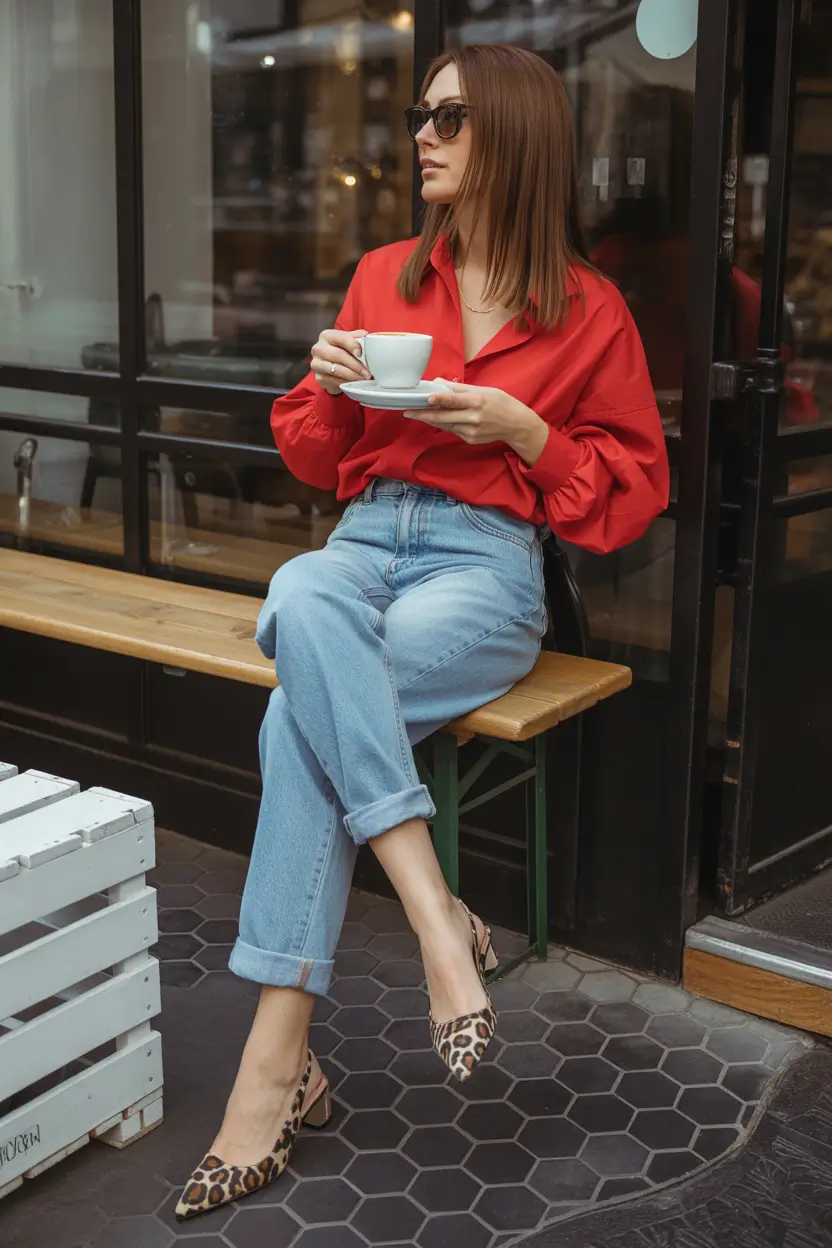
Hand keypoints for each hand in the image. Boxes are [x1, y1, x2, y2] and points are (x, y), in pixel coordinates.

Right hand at [311, 329, 370, 394]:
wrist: (331, 369)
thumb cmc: (342, 352)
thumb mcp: (349, 342)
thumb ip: (357, 338)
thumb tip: (366, 337)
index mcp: (327, 336)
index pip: (341, 338)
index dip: (353, 345)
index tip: (361, 354)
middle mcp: (319, 348)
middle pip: (339, 355)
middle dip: (355, 365)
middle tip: (367, 372)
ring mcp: (316, 364)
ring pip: (336, 370)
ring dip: (353, 375)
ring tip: (364, 378)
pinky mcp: (319, 378)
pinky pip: (334, 381)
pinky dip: (347, 382)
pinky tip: (355, 383)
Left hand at [414, 382, 549, 465]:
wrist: (517, 425)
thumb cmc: (501, 403)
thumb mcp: (484, 390)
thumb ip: (459, 388)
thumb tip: (438, 383)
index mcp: (478, 402)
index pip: (455, 400)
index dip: (440, 399)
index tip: (426, 398)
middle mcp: (474, 418)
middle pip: (444, 417)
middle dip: (424, 414)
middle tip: (407, 411)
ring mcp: (472, 431)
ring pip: (446, 424)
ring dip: (430, 419)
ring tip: (415, 413)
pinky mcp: (470, 439)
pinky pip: (453, 430)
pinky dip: (444, 423)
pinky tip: (437, 419)